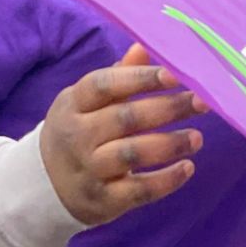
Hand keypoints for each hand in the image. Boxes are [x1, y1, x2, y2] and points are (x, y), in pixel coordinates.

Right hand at [39, 45, 207, 226]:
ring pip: (132, 154)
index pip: (103, 85)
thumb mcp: (86, 103)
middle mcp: (77, 136)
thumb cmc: (77, 133)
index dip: (139, 78)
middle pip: (124, 118)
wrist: (44, 186)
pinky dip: (166, 180)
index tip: (174, 74)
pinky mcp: (103, 200)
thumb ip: (117, 76)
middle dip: (167, 108)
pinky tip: (187, 168)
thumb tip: (144, 45)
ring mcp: (89, 170)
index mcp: (73, 104)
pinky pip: (138, 190)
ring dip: (170, 144)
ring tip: (197, 137)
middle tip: (202, 102)